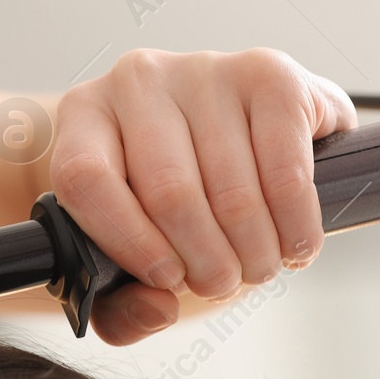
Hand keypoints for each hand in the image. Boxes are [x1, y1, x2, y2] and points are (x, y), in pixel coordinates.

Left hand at [48, 48, 356, 345]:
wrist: (232, 144)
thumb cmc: (166, 208)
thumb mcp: (129, 263)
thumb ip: (121, 308)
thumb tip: (157, 308)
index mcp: (84, 116)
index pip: (85, 178)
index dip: (128, 242)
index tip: (166, 281)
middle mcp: (137, 80)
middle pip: (167, 190)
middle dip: (204, 260)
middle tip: (221, 283)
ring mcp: (204, 70)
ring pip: (230, 187)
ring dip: (252, 250)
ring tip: (256, 266)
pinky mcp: (270, 73)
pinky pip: (285, 167)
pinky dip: (294, 222)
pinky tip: (292, 243)